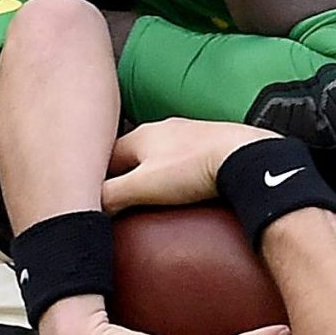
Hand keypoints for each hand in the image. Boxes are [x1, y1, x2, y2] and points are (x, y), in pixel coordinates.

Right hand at [102, 118, 279, 211]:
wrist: (245, 156)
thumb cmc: (193, 169)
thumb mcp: (143, 187)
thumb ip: (111, 195)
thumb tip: (90, 205)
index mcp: (141, 135)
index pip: (106, 156)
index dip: (98, 178)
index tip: (95, 195)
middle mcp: (163, 129)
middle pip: (133, 154)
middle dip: (124, 174)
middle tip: (120, 197)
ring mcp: (189, 134)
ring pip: (159, 154)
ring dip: (152, 172)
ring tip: (151, 194)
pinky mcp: (211, 144)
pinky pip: (184, 159)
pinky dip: (177, 172)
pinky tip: (184, 186)